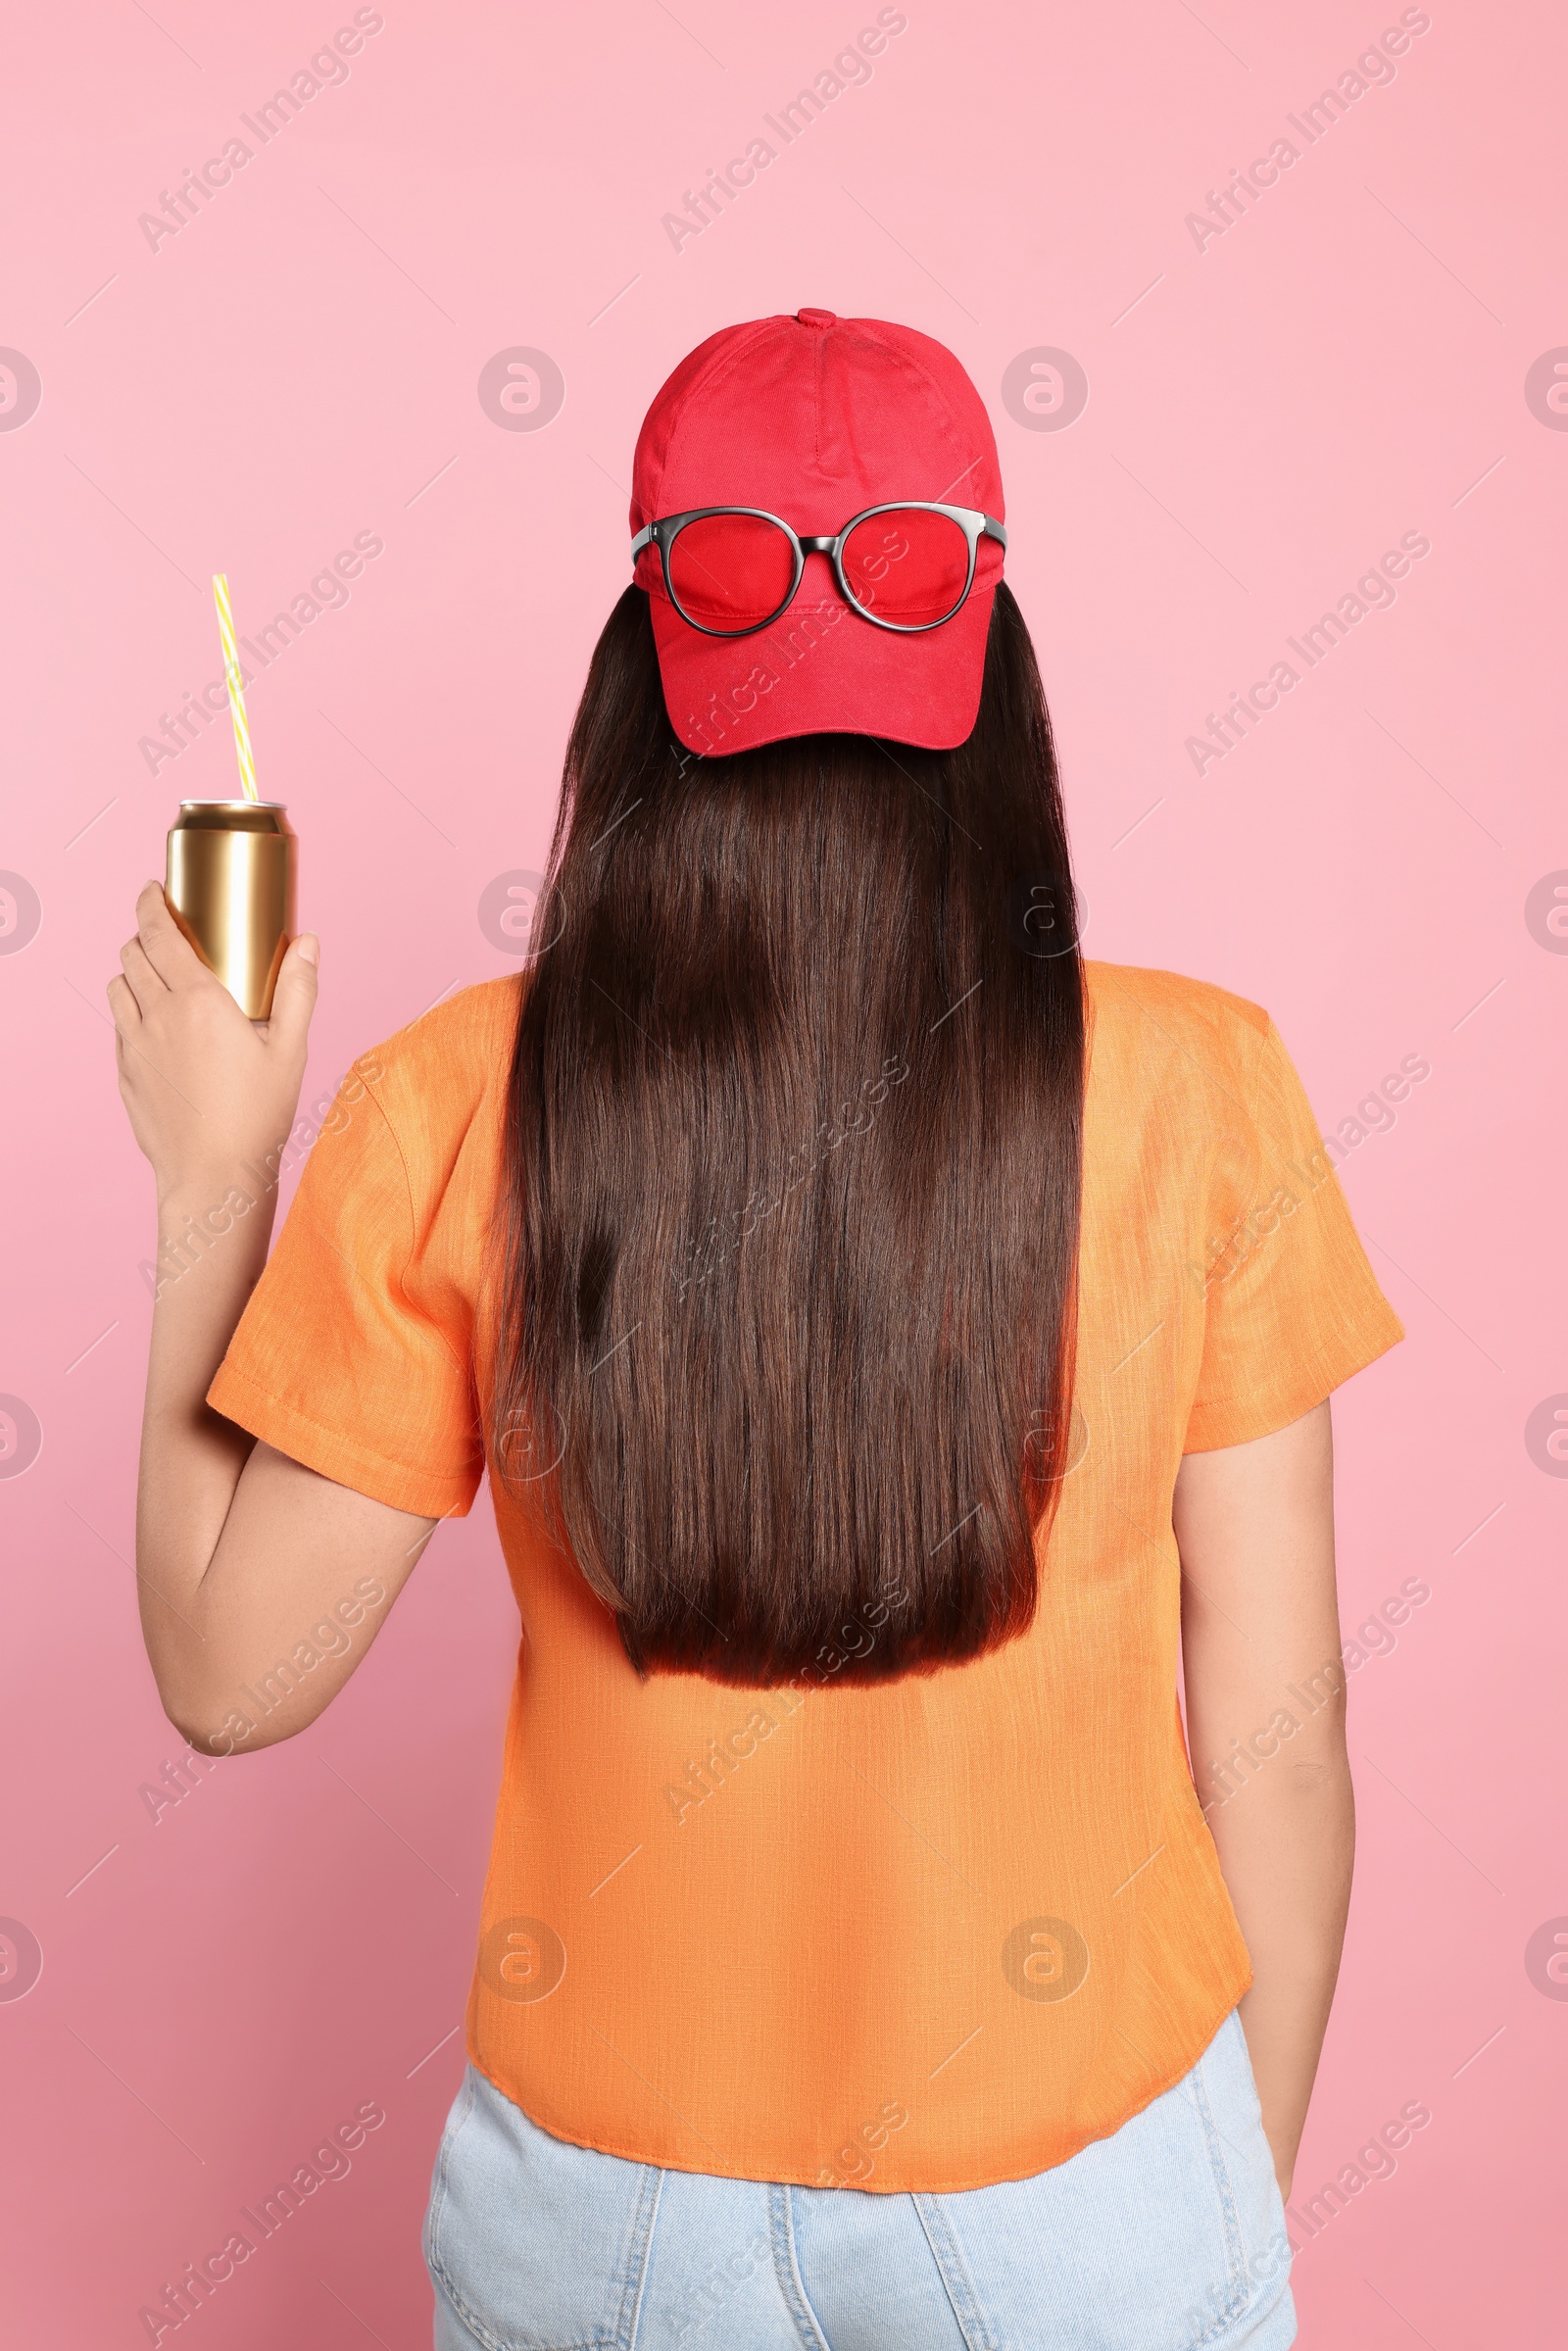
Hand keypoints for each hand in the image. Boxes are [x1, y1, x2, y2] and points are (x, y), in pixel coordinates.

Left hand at [109, 882, 318, 1198]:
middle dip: (143, 934)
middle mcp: (157, 1015)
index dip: (149, 904)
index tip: (153, 891)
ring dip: (132, 970)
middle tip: (166, 934)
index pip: (156, 933)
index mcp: (198, 1000)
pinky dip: (130, 1009)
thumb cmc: (257, 1116)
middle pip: (131, 952)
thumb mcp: (290, 1050)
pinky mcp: (126, 1072)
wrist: (212, 1176)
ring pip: (117, 985)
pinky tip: (155, 1023)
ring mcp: (135, 1045)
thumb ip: (299, 991)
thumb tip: (308, 942)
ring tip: (157, 976)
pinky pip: (119, 1024)